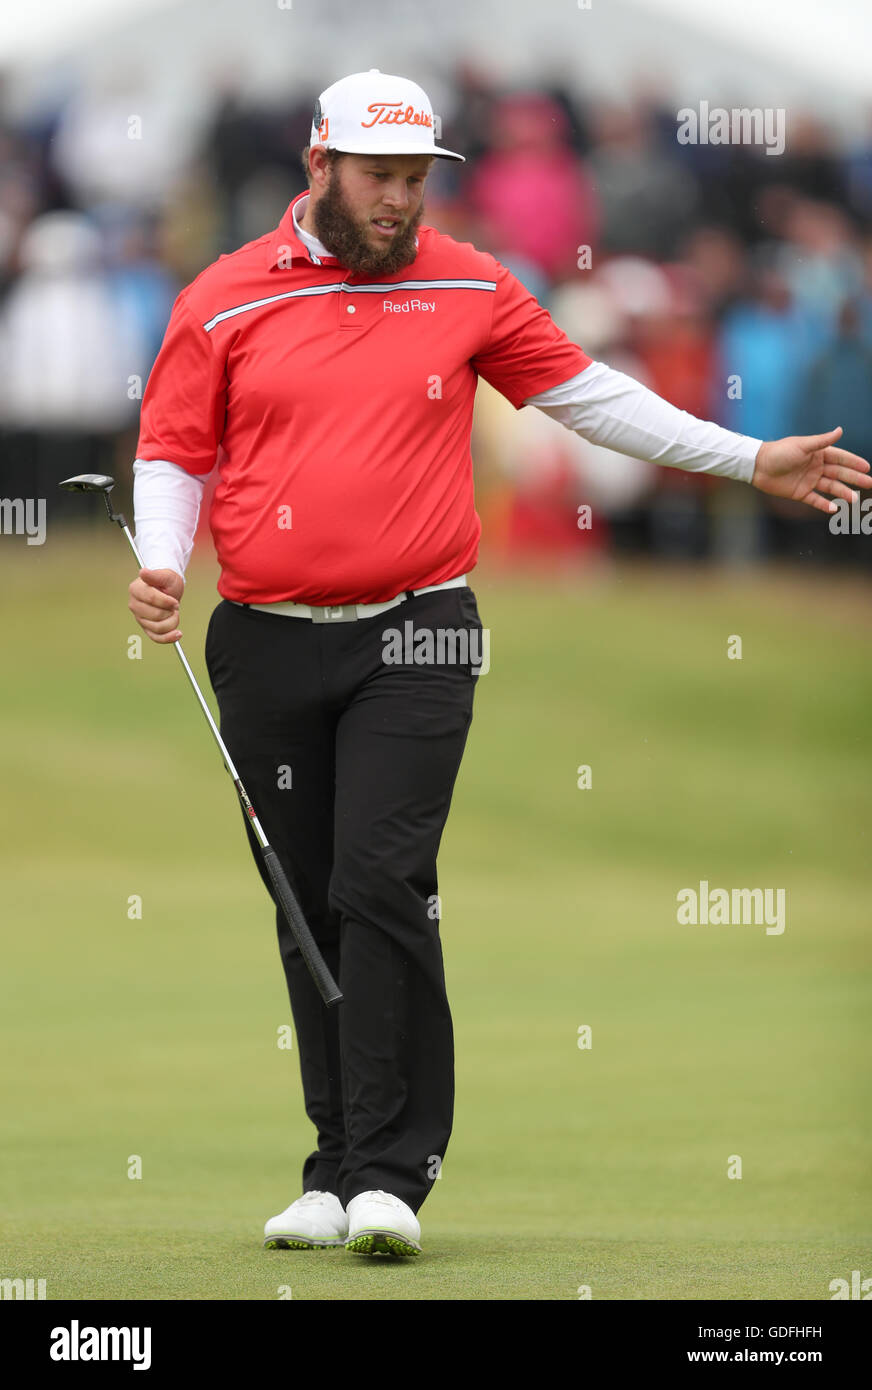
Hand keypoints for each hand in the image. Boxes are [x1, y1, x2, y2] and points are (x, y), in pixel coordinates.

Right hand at [128, 567, 184, 643]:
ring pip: (158, 627)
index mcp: (135, 590)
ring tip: (173, 612)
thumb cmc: (166, 582)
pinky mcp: (147, 628)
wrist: (168, 589)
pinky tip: (178, 634)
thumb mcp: (165, 575)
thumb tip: (143, 572)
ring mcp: (139, 618)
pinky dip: (168, 638)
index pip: (151, 598)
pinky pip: (156, 638)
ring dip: (172, 621)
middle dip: (170, 611)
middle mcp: (134, 605)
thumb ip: (155, 575)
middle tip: (174, 605)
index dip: (166, 601)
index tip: (175, 601)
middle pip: (156, 615)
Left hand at [752, 427, 871, 515]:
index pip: (840, 458)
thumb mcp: (802, 445)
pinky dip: (824, 505)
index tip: (867, 467)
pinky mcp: (800, 493)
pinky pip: (815, 500)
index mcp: (818, 454)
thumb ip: (822, 441)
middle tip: (869, 483)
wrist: (758, 466)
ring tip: (854, 499)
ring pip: (830, 488)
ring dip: (842, 493)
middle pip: (839, 474)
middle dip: (854, 479)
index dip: (853, 463)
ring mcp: (809, 481)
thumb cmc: (779, 452)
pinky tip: (834, 509)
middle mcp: (816, 467)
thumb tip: (840, 430)